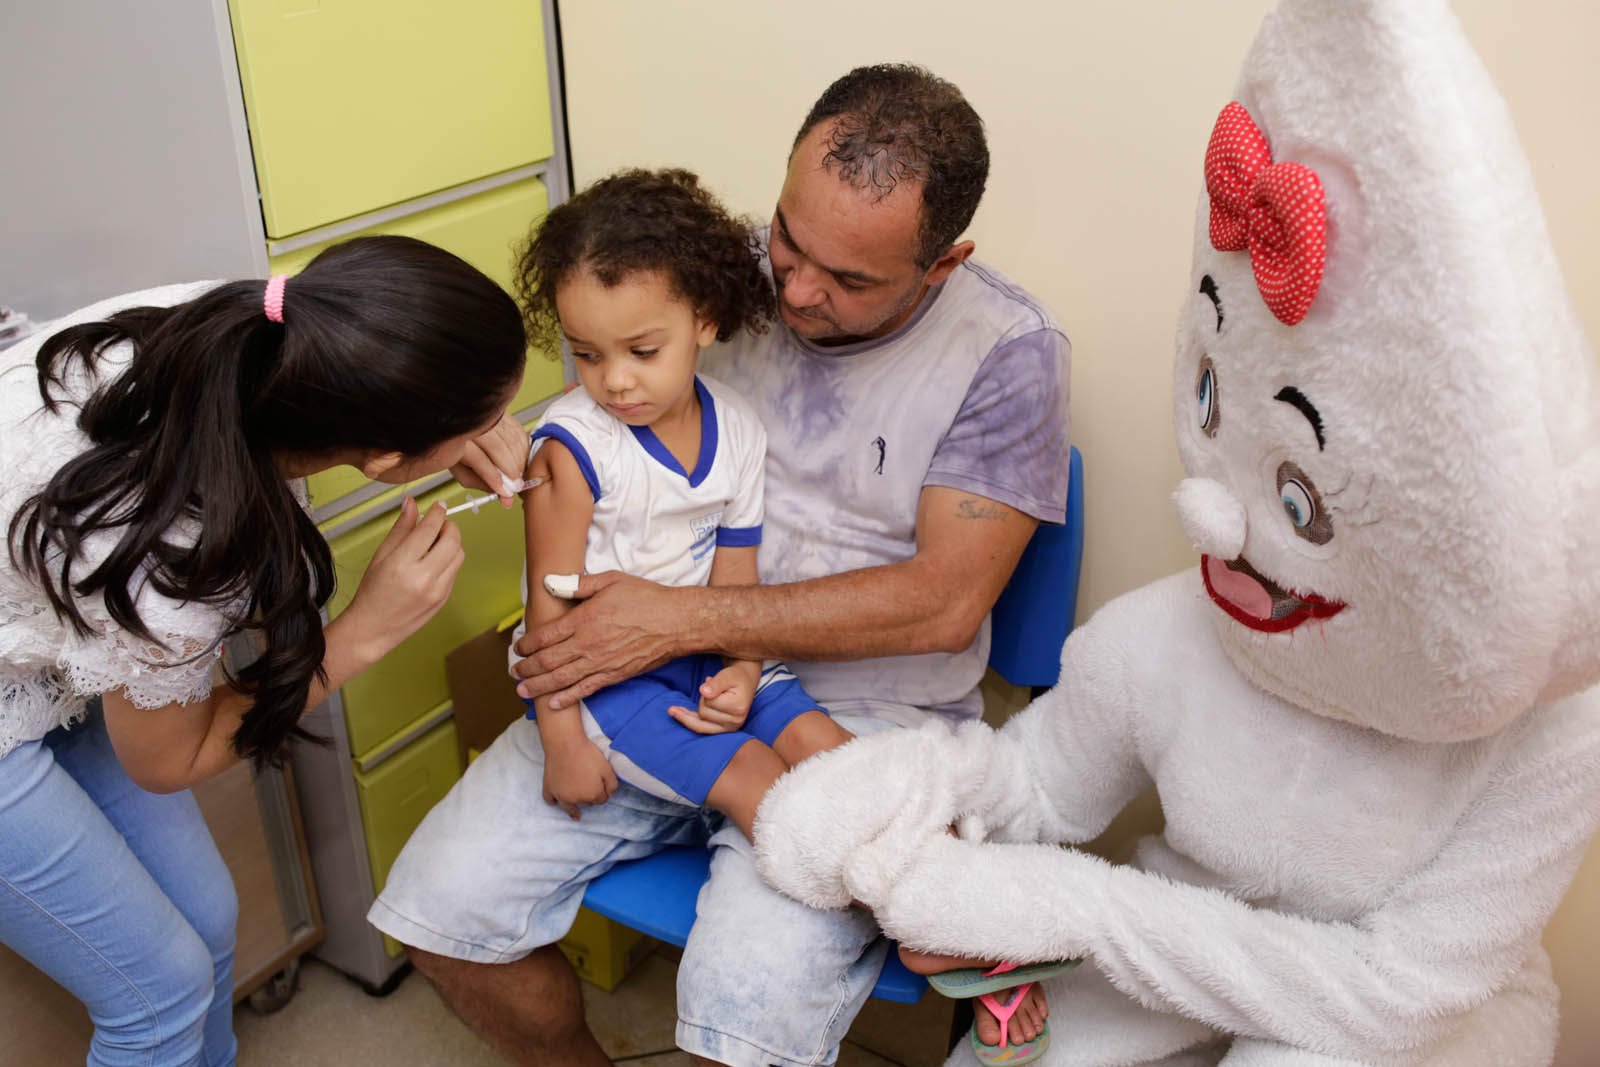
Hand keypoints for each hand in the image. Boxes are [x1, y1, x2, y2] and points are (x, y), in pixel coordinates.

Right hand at [340, 498, 463, 659]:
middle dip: (450, 526)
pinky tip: (434, 561)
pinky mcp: (443, 599)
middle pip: (452, 540)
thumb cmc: (372, 593)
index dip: (437, 512)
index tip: (439, 506)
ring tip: (435, 543)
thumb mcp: (381, 555)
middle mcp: (422, 578)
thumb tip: (411, 504)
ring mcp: (436, 591)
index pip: (429, 529)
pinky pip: (455, 571)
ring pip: (459, 555)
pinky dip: (449, 560)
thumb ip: (401, 528)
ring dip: (452, 543)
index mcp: (402, 564)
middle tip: (440, 523)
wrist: (373, 628)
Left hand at [449, 412, 528, 506]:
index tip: (504, 492)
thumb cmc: (457, 449)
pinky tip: (520, 459)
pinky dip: (523, 448)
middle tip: (515, 486)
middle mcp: (473, 425)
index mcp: (458, 440)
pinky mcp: (501, 413)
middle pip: (499, 448)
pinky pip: (518, 431)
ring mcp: (488, 417)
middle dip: (511, 471)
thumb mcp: (463, 471)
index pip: (479, 460)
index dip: (494, 478)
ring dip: (519, 461)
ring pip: (512, 439)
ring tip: (517, 474)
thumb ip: (482, 484)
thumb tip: (505, 497)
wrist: (453, 426)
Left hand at [512, 572, 687, 707]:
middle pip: (547, 661)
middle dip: (526, 668)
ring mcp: (601, 663)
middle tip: (514, 672)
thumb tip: (549, 584)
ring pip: (560, 679)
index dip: (527, 644)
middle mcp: (588, 644)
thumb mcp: (610, 580)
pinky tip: (552, 703)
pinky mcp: (614, 676)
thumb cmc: (646, 598)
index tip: (518, 648)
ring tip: (522, 691)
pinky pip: (585, 690)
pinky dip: (566, 698)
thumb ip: (578, 584)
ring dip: (538, 686)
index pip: (545, 636)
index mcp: (584, 619)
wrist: (677, 622)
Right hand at [541, 735, 618, 818]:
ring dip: (573, 809)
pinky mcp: (549, 788)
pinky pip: (550, 800)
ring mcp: (561, 796)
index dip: (603, 793)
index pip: (601, 800)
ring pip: (569, 807)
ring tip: (575, 814)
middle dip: (589, 798)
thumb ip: (612, 784)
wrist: (565, 744)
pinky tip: (555, 802)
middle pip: (586, 803)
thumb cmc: (587, 754)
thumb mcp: (607, 767)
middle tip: (589, 788)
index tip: (601, 787)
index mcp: (592, 795)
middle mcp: (576, 799)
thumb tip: (610, 795)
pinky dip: (553, 801)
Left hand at [668, 665, 752, 733]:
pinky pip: (700, 728)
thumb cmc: (736, 677)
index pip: (710, 701)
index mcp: (738, 708)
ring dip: (701, 706)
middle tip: (715, 690)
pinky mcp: (722, 731)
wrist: (745, 683)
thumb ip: (716, 683)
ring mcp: (728, 729)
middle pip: (703, 712)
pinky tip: (674, 712)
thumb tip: (703, 691)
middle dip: (704, 699)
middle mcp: (735, 723)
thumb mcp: (728, 674)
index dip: (708, 690)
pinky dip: (687, 719)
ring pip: (699, 721)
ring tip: (711, 696)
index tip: (717, 682)